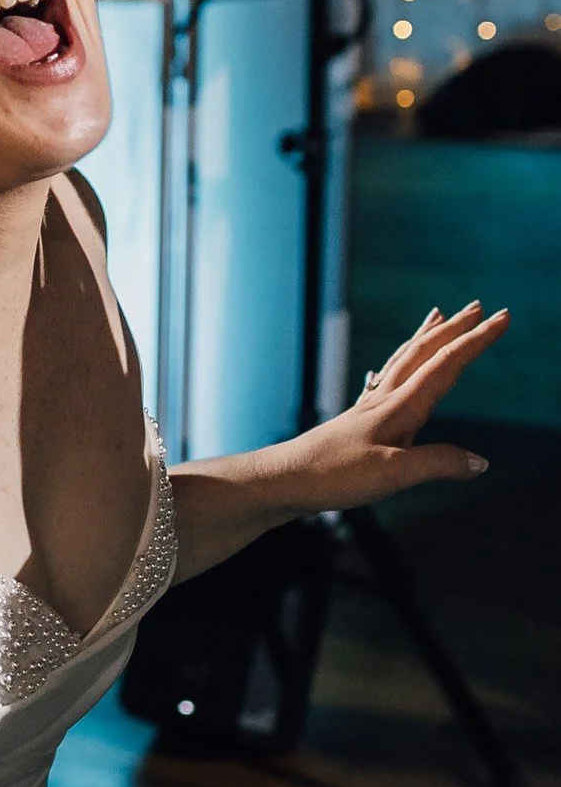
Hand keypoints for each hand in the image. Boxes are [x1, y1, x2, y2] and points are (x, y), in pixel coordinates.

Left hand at [293, 301, 507, 512]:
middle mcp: (386, 400)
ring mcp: (370, 408)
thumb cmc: (332, 475)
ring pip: (405, 361)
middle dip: (457, 330)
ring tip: (440, 316)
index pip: (446, 365)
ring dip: (428, 337)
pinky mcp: (358, 421)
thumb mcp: (392, 475)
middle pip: (426, 353)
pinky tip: (397, 369)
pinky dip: (402, 362)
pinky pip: (388, 379)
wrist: (282, 479)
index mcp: (400, 407)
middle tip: (482, 307)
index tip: (503, 319)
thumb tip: (479, 462)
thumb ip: (437, 464)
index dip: (477, 341)